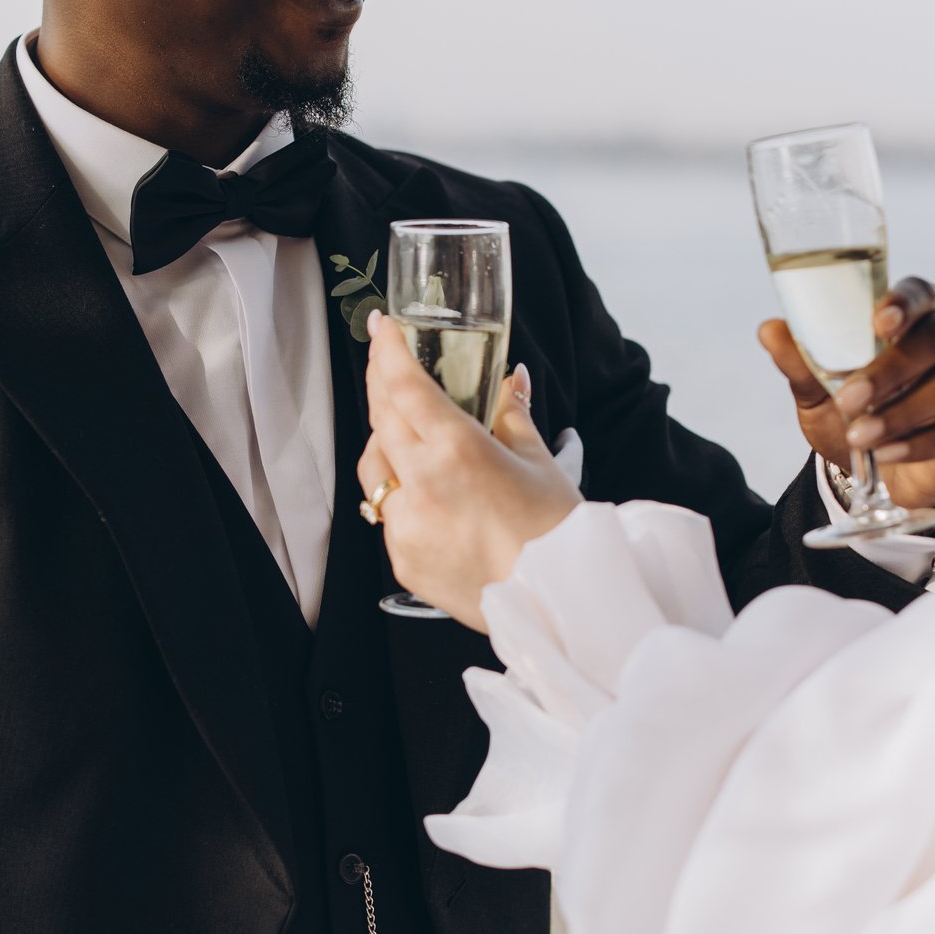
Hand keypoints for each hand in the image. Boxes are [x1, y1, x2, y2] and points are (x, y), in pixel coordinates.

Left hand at [358, 313, 581, 628]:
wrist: (560, 606)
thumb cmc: (558, 532)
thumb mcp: (539, 461)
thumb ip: (512, 412)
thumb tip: (511, 377)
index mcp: (457, 452)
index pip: (405, 387)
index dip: (388, 350)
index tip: (381, 327)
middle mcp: (421, 486)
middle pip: (381, 419)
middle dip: (381, 384)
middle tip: (387, 361)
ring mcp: (406, 526)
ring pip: (374, 468)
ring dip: (385, 442)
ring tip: (407, 430)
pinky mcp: (402, 559)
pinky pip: (388, 513)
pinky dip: (401, 494)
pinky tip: (426, 491)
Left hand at [759, 278, 934, 510]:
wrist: (876, 470)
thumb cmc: (852, 412)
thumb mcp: (818, 390)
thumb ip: (800, 361)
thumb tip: (769, 330)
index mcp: (915, 313)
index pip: (920, 292)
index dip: (904, 303)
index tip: (879, 324)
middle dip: (894, 368)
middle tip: (851, 399)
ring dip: (903, 411)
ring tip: (861, 435)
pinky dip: (921, 440)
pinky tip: (888, 452)